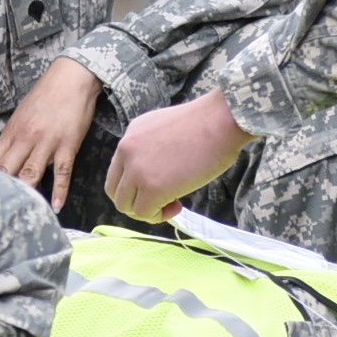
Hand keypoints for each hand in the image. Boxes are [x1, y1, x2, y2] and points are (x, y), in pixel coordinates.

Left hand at [0, 55, 105, 210]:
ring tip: (20, 213)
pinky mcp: (67, 146)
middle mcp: (26, 139)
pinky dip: (59, 191)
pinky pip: (62, 172)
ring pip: (31, 173)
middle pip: (8, 169)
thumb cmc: (45, 96)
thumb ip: (11, 137)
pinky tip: (56, 206)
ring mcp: (47, 143)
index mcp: (12, 132)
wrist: (72, 78)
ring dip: (25, 193)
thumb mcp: (22, 115)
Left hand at [104, 90, 250, 223]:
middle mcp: (127, 151)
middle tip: (161, 201)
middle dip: (136, 201)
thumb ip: (151, 150)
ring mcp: (137, 170)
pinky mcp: (152, 187)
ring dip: (147, 211)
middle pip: (115, 191)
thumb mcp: (166, 130)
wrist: (220, 120)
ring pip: (125, 205)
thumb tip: (156, 174)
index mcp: (130, 135)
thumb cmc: (206, 123)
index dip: (135, 186)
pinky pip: (144, 213)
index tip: (159, 186)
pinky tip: (177, 205)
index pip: (118, 171)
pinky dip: (159, 216)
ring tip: (172, 203)